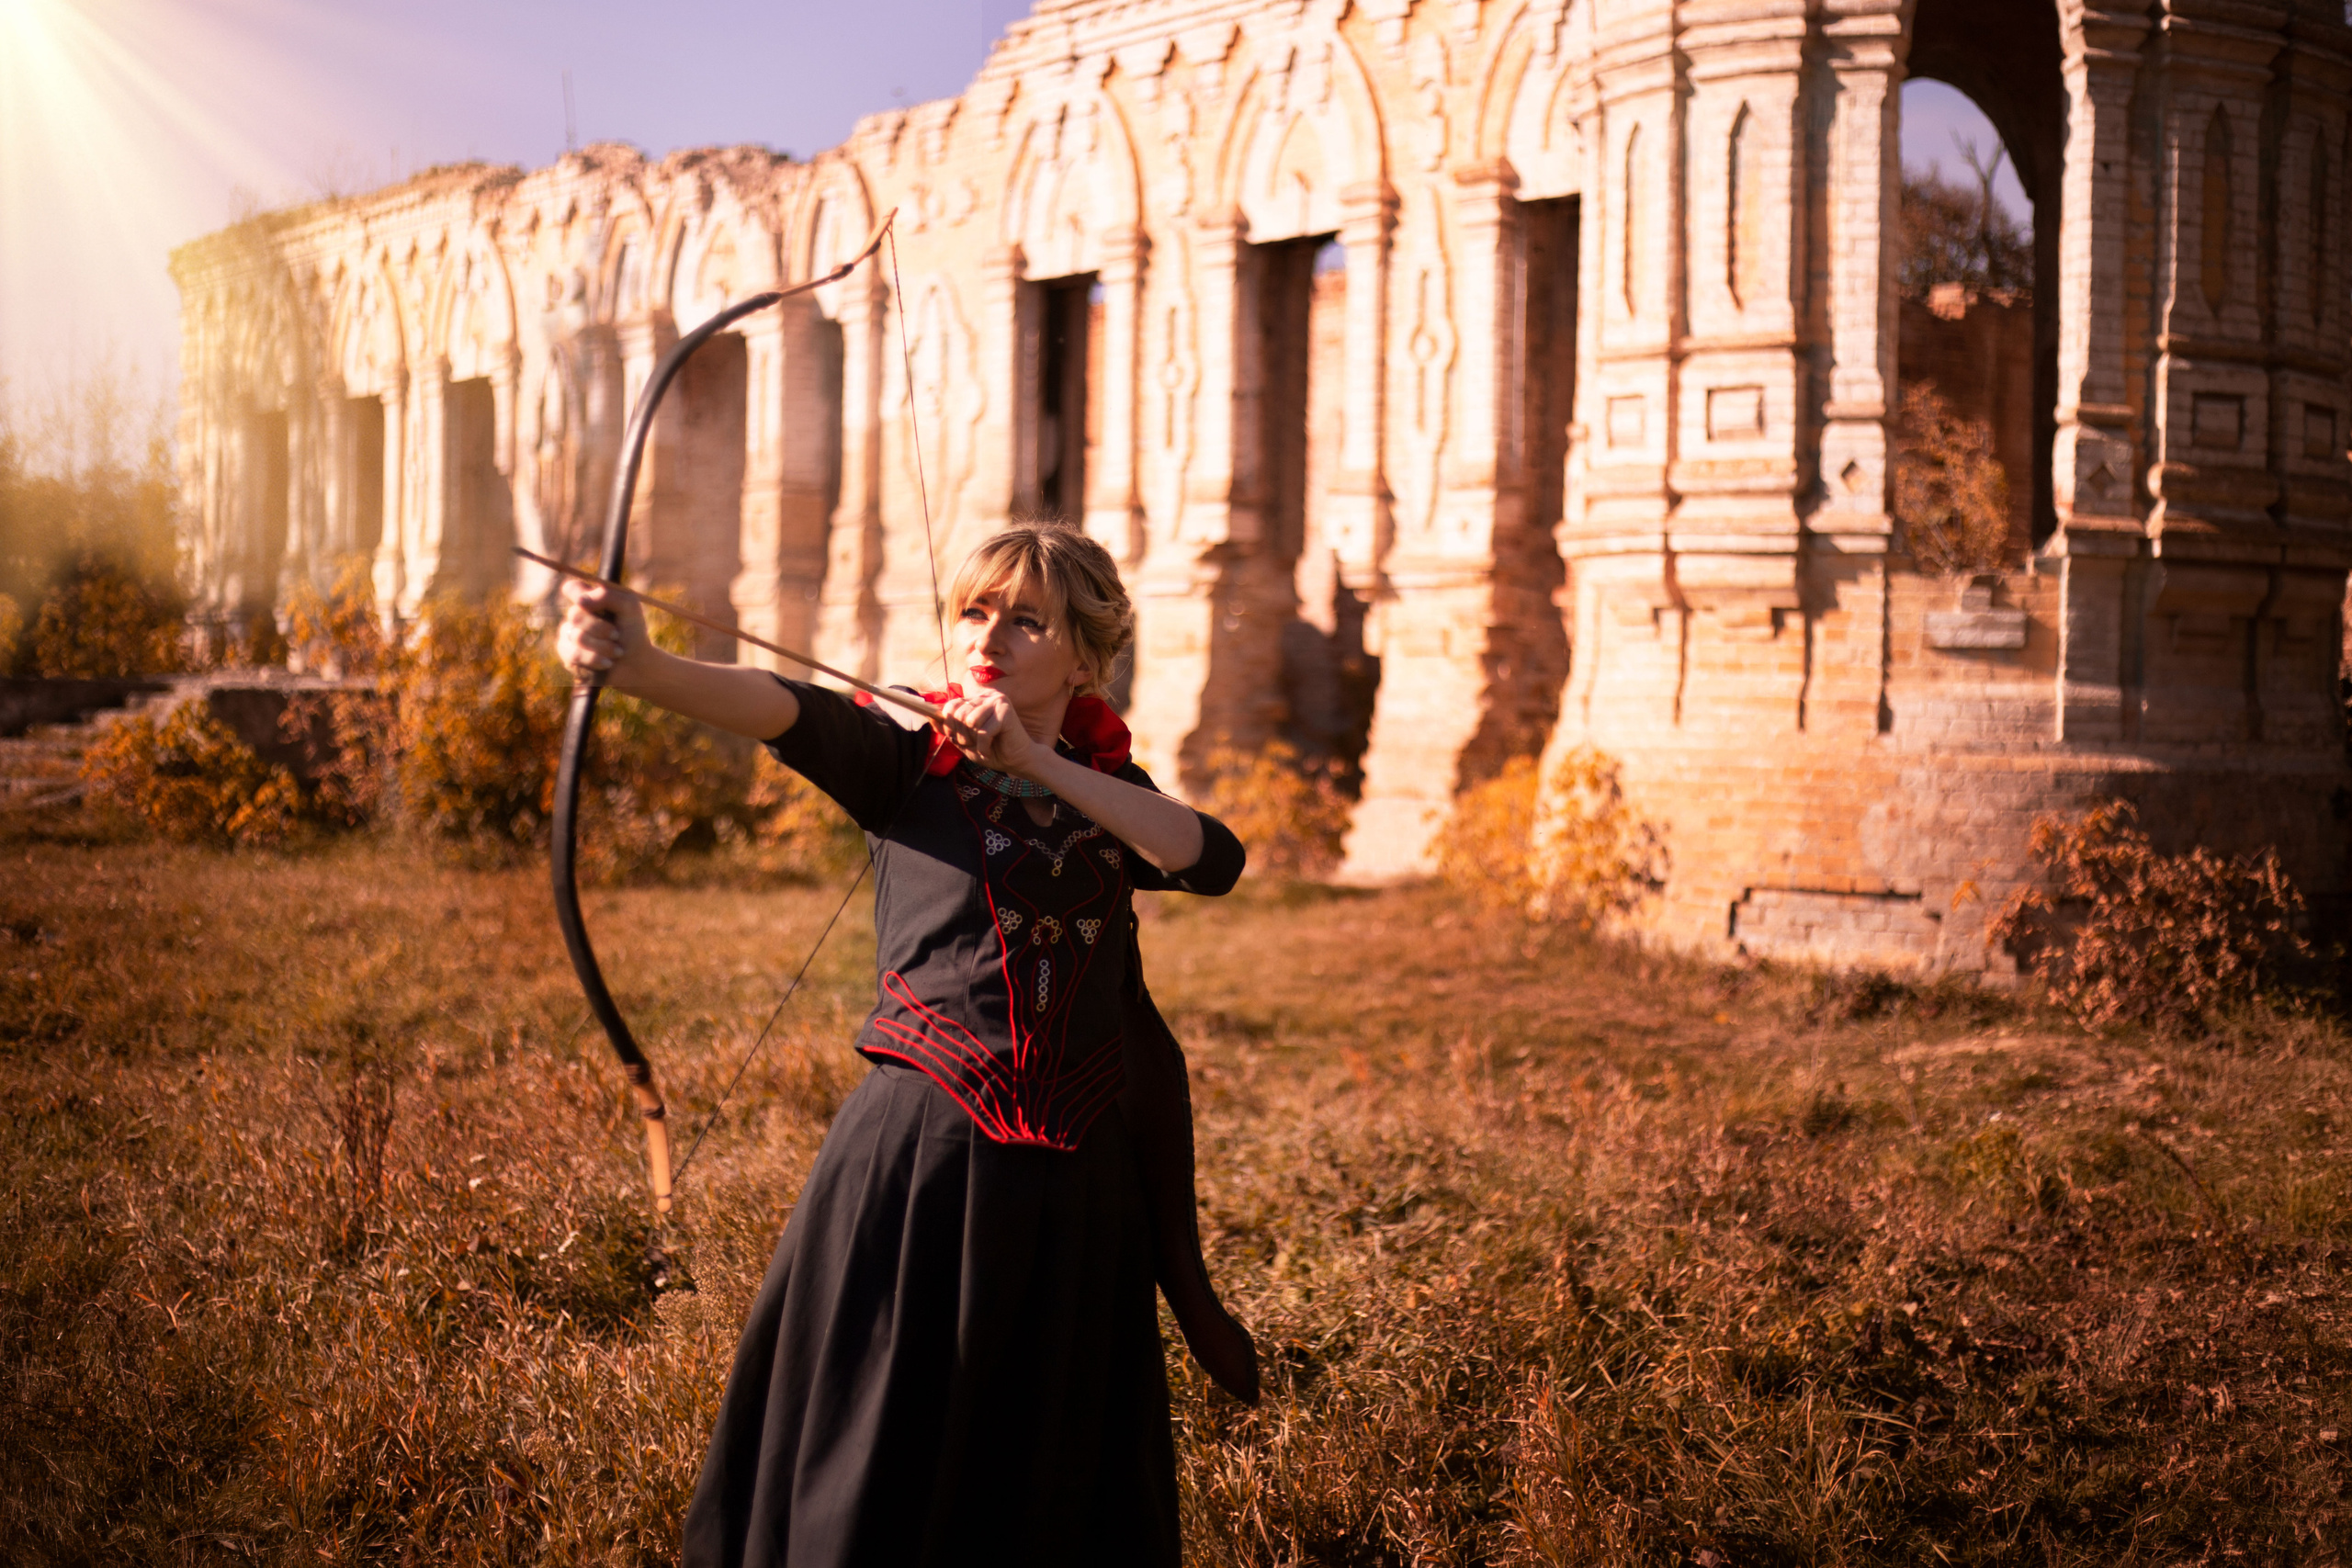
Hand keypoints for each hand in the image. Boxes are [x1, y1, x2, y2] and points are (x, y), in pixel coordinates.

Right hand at [556, 577, 648, 688]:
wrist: (636, 663)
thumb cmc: (632, 632)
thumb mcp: (629, 607)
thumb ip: (608, 596)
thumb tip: (580, 601)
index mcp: (589, 599)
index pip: (572, 589)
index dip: (577, 594)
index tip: (589, 604)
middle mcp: (576, 616)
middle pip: (575, 615)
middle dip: (601, 628)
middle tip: (617, 635)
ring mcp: (570, 635)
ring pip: (577, 636)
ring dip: (603, 646)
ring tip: (618, 652)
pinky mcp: (568, 656)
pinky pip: (575, 654)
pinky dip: (596, 659)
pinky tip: (608, 663)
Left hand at [936, 686, 1050, 778]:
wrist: (1018, 761)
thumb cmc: (992, 750)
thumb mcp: (964, 740)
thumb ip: (948, 728)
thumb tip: (929, 717)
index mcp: (977, 700)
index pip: (951, 705)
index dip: (948, 725)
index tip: (956, 738)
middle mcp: (987, 696)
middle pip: (958, 713)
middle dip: (962, 735)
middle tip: (973, 744)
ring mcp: (997, 701)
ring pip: (969, 721)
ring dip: (973, 740)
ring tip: (983, 745)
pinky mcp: (1006, 711)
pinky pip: (983, 731)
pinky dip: (984, 746)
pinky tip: (992, 747)